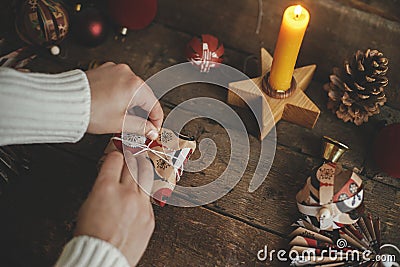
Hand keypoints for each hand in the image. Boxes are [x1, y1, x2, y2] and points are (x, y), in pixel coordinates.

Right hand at [75, 151, 154, 265]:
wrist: (103, 258)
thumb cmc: (90, 235)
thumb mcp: (87, 205)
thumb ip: (101, 187)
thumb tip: (110, 178)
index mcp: (105, 188)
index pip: (115, 159)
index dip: (115, 155)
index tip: (117, 154)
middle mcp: (125, 192)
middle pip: (133, 164)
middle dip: (132, 157)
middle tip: (132, 153)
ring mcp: (141, 204)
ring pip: (146, 176)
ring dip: (143, 168)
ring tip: (142, 164)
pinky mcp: (150, 216)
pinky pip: (149, 198)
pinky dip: (144, 193)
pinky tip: (141, 192)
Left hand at [85, 62, 163, 139]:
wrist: (64, 102)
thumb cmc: (90, 111)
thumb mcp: (120, 123)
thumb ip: (141, 127)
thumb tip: (152, 130)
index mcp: (135, 86)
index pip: (154, 105)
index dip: (156, 121)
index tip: (153, 130)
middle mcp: (127, 73)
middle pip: (143, 96)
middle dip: (143, 112)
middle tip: (139, 128)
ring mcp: (115, 70)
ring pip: (131, 89)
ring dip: (131, 103)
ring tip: (123, 118)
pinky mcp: (104, 70)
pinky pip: (119, 83)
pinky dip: (120, 94)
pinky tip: (113, 106)